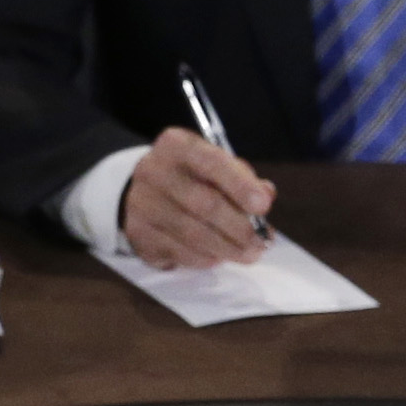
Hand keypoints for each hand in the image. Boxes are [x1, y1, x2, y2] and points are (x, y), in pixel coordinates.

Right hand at [120, 126, 274, 271]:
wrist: (141, 191)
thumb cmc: (189, 177)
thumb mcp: (214, 164)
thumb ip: (242, 177)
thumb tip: (266, 195)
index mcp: (177, 146)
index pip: (212, 164)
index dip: (241, 186)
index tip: (263, 206)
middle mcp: (154, 172)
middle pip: (204, 204)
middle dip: (239, 227)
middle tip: (261, 241)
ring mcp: (143, 205)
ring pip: (193, 234)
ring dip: (228, 248)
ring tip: (249, 254)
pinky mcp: (140, 235)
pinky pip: (180, 253)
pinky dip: (206, 258)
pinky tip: (219, 256)